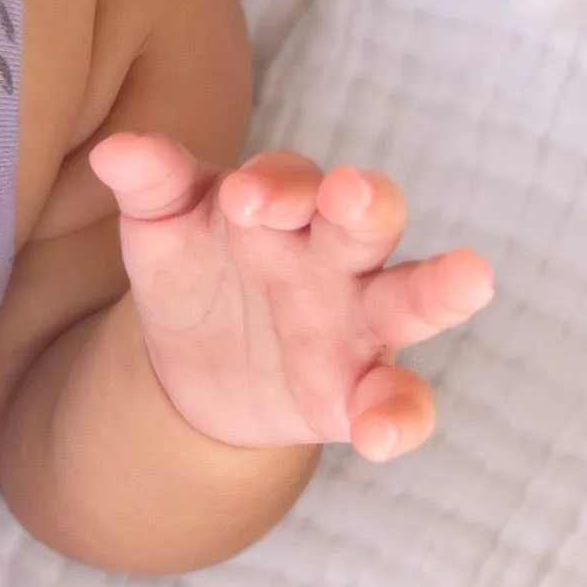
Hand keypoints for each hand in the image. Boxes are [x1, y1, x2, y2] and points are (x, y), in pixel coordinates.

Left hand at [85, 135, 492, 463]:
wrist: (197, 368)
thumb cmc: (196, 270)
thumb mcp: (165, 229)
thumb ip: (152, 186)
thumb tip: (115, 149)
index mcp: (284, 209)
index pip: (292, 182)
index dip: (276, 185)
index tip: (245, 196)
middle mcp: (332, 258)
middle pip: (363, 221)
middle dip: (363, 203)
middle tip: (350, 192)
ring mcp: (356, 324)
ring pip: (410, 299)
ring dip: (440, 287)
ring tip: (470, 276)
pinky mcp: (360, 395)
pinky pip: (397, 404)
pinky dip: (400, 418)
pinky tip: (381, 437)